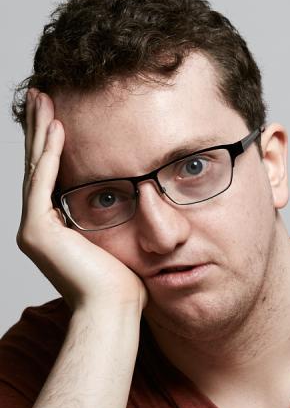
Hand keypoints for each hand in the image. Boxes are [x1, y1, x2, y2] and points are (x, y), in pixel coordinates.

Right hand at [18, 88, 147, 312]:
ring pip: (36, 168)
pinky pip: (43, 182)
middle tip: (40, 95)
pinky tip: (55, 128)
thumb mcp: (119, 243)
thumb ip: (115, 220)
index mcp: (54, 229)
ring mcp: (34, 229)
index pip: (50, 177)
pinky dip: (50, 155)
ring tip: (43, 99)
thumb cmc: (122, 287)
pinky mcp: (37, 231)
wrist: (114, 312)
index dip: (51, 145)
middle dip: (40, 129)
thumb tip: (138, 199)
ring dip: (41, 132)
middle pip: (38, 166)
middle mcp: (38, 227)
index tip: (57, 117)